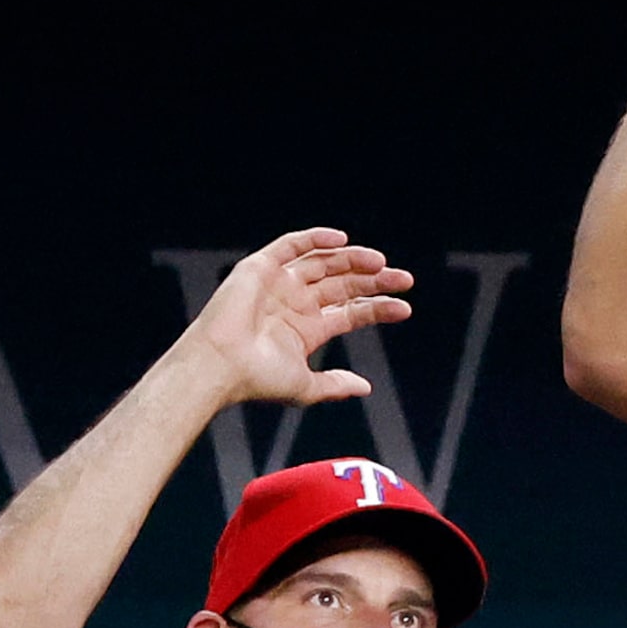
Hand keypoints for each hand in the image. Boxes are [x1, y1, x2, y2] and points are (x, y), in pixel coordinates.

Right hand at [176, 228, 409, 408]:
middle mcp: (295, 303)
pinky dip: (315, 239)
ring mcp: (279, 284)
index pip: (351, 312)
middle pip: (344, 285)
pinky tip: (342, 241)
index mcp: (307, 329)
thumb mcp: (305, 386)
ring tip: (380, 263)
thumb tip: (365, 388)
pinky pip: (291, 246)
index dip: (379, 307)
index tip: (405, 307)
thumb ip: (335, 385)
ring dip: (353, 260)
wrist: (220, 365)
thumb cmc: (257, 380)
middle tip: (405, 279)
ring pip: (324, 264)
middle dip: (375, 281)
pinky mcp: (260, 268)